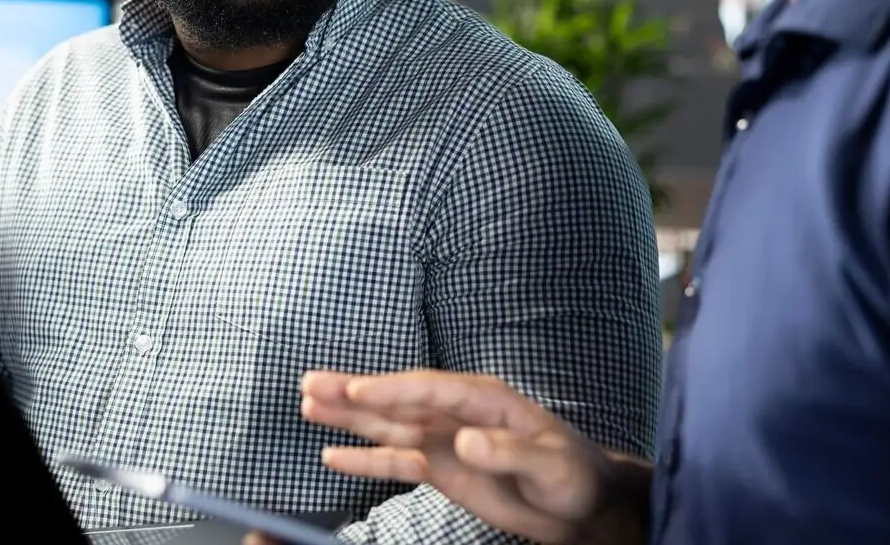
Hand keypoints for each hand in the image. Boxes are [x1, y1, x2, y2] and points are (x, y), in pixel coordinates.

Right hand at [300, 370, 643, 544]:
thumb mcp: (550, 464)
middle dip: (354, 392)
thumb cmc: (573, 476)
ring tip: (307, 404)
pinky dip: (364, 459)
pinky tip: (332, 455)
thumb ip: (508, 452)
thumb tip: (466, 440)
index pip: (428, 388)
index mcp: (483, 399)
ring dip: (348, 416)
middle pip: (397, 399)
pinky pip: (394, 461)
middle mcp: (455, 414)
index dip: (392, 389)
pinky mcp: (440, 468)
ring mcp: (444, 440)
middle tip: (310, 383)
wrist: (582, 506)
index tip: (357, 391)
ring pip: (387, 425)